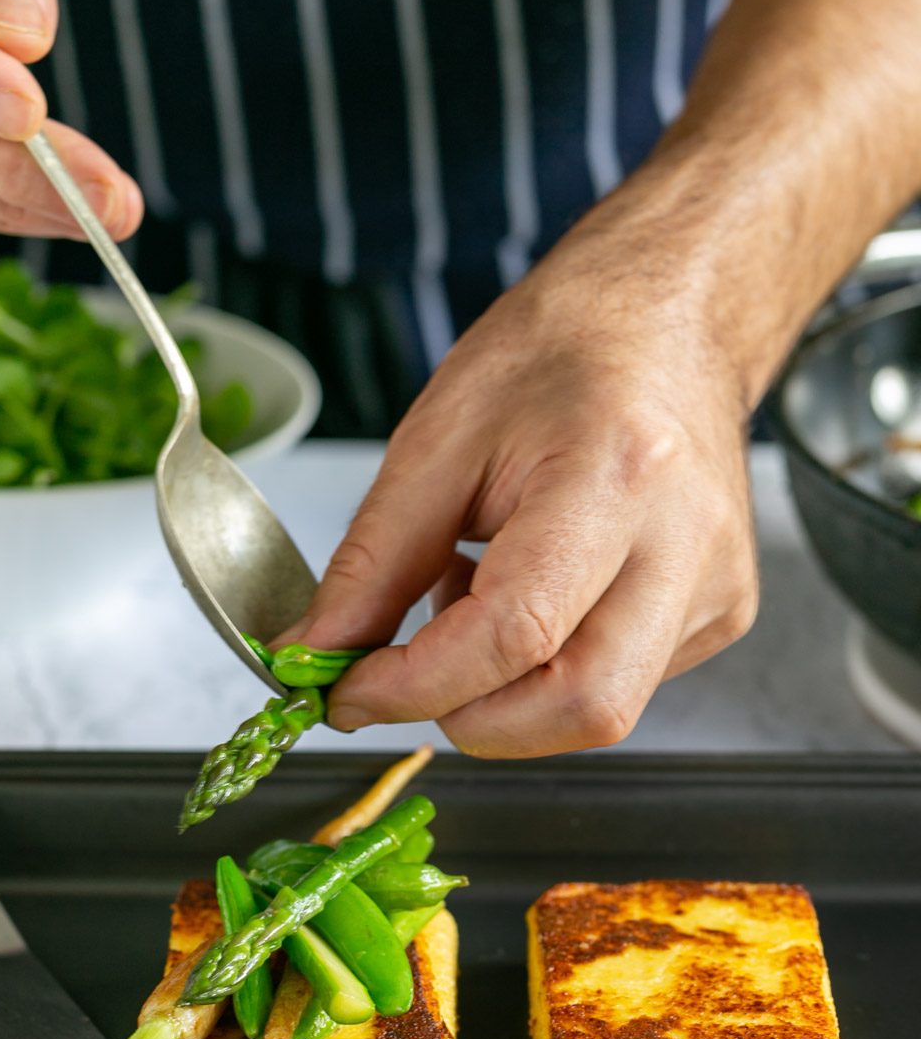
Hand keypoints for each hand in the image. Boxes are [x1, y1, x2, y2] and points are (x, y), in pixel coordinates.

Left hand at [283, 217, 758, 757]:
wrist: (671, 321)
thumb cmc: (560, 356)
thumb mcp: (437, 439)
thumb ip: (373, 562)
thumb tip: (318, 653)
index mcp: (618, 475)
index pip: (516, 634)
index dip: (417, 684)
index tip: (345, 689)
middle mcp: (687, 544)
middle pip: (584, 708)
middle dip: (470, 717)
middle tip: (402, 671)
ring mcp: (716, 587)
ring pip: (601, 712)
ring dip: (505, 692)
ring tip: (475, 593)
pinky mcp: (721, 615)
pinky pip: (621, 687)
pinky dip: (544, 671)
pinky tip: (529, 594)